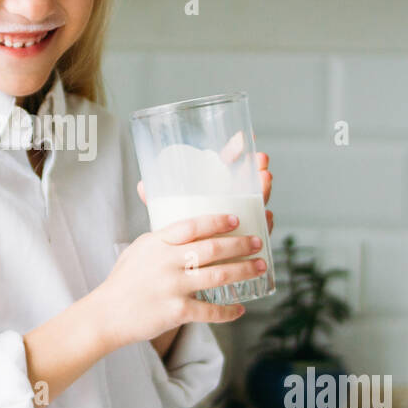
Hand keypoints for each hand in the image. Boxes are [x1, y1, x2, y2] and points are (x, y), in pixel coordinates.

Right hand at [90, 213, 264, 353]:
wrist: (107, 315)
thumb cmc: (123, 281)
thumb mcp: (138, 250)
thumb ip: (162, 239)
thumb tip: (188, 230)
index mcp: (157, 243)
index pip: (192, 226)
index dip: (216, 221)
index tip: (235, 220)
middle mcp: (166, 262)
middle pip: (212, 249)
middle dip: (241, 245)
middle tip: (258, 243)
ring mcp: (172, 287)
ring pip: (218, 275)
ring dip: (244, 271)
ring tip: (260, 267)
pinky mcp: (176, 311)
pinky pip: (210, 310)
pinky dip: (228, 311)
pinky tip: (240, 309)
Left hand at [137, 134, 274, 233]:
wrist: (185, 269)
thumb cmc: (180, 237)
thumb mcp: (169, 214)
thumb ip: (158, 200)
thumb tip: (142, 186)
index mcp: (216, 191)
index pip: (229, 166)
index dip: (236, 152)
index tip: (243, 138)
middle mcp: (233, 203)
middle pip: (249, 182)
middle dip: (257, 168)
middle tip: (260, 160)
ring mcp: (243, 220)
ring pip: (257, 203)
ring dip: (264, 190)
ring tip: (264, 178)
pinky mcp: (247, 240)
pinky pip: (259, 230)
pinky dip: (265, 223)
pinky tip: (266, 215)